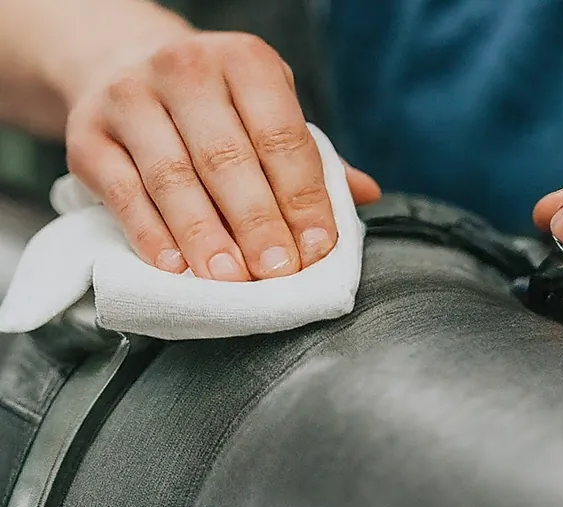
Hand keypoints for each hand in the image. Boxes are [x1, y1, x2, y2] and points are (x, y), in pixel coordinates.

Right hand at [65, 30, 380, 281]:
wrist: (119, 66)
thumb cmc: (215, 108)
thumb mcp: (267, 114)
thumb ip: (312, 158)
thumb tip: (368, 194)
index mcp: (245, 63)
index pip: (283, 138)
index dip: (303, 199)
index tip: (317, 250)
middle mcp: (186, 70)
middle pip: (228, 160)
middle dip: (258, 224)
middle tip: (278, 274)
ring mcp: (130, 99)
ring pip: (173, 178)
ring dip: (205, 236)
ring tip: (230, 280)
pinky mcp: (87, 136)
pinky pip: (123, 192)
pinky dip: (150, 233)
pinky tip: (175, 267)